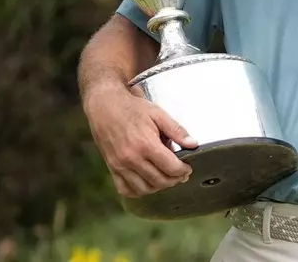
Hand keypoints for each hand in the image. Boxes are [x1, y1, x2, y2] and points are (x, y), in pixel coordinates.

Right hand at [82, 84, 197, 198]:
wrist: (105, 106)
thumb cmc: (132, 109)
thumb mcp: (159, 114)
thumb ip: (177, 131)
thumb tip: (193, 144)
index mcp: (146, 144)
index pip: (171, 168)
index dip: (183, 171)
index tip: (188, 168)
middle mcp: (132, 159)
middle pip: (159, 181)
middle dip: (174, 180)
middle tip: (181, 174)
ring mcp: (120, 166)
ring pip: (144, 188)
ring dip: (158, 187)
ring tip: (166, 178)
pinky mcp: (111, 168)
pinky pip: (125, 189)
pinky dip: (138, 191)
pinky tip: (147, 183)